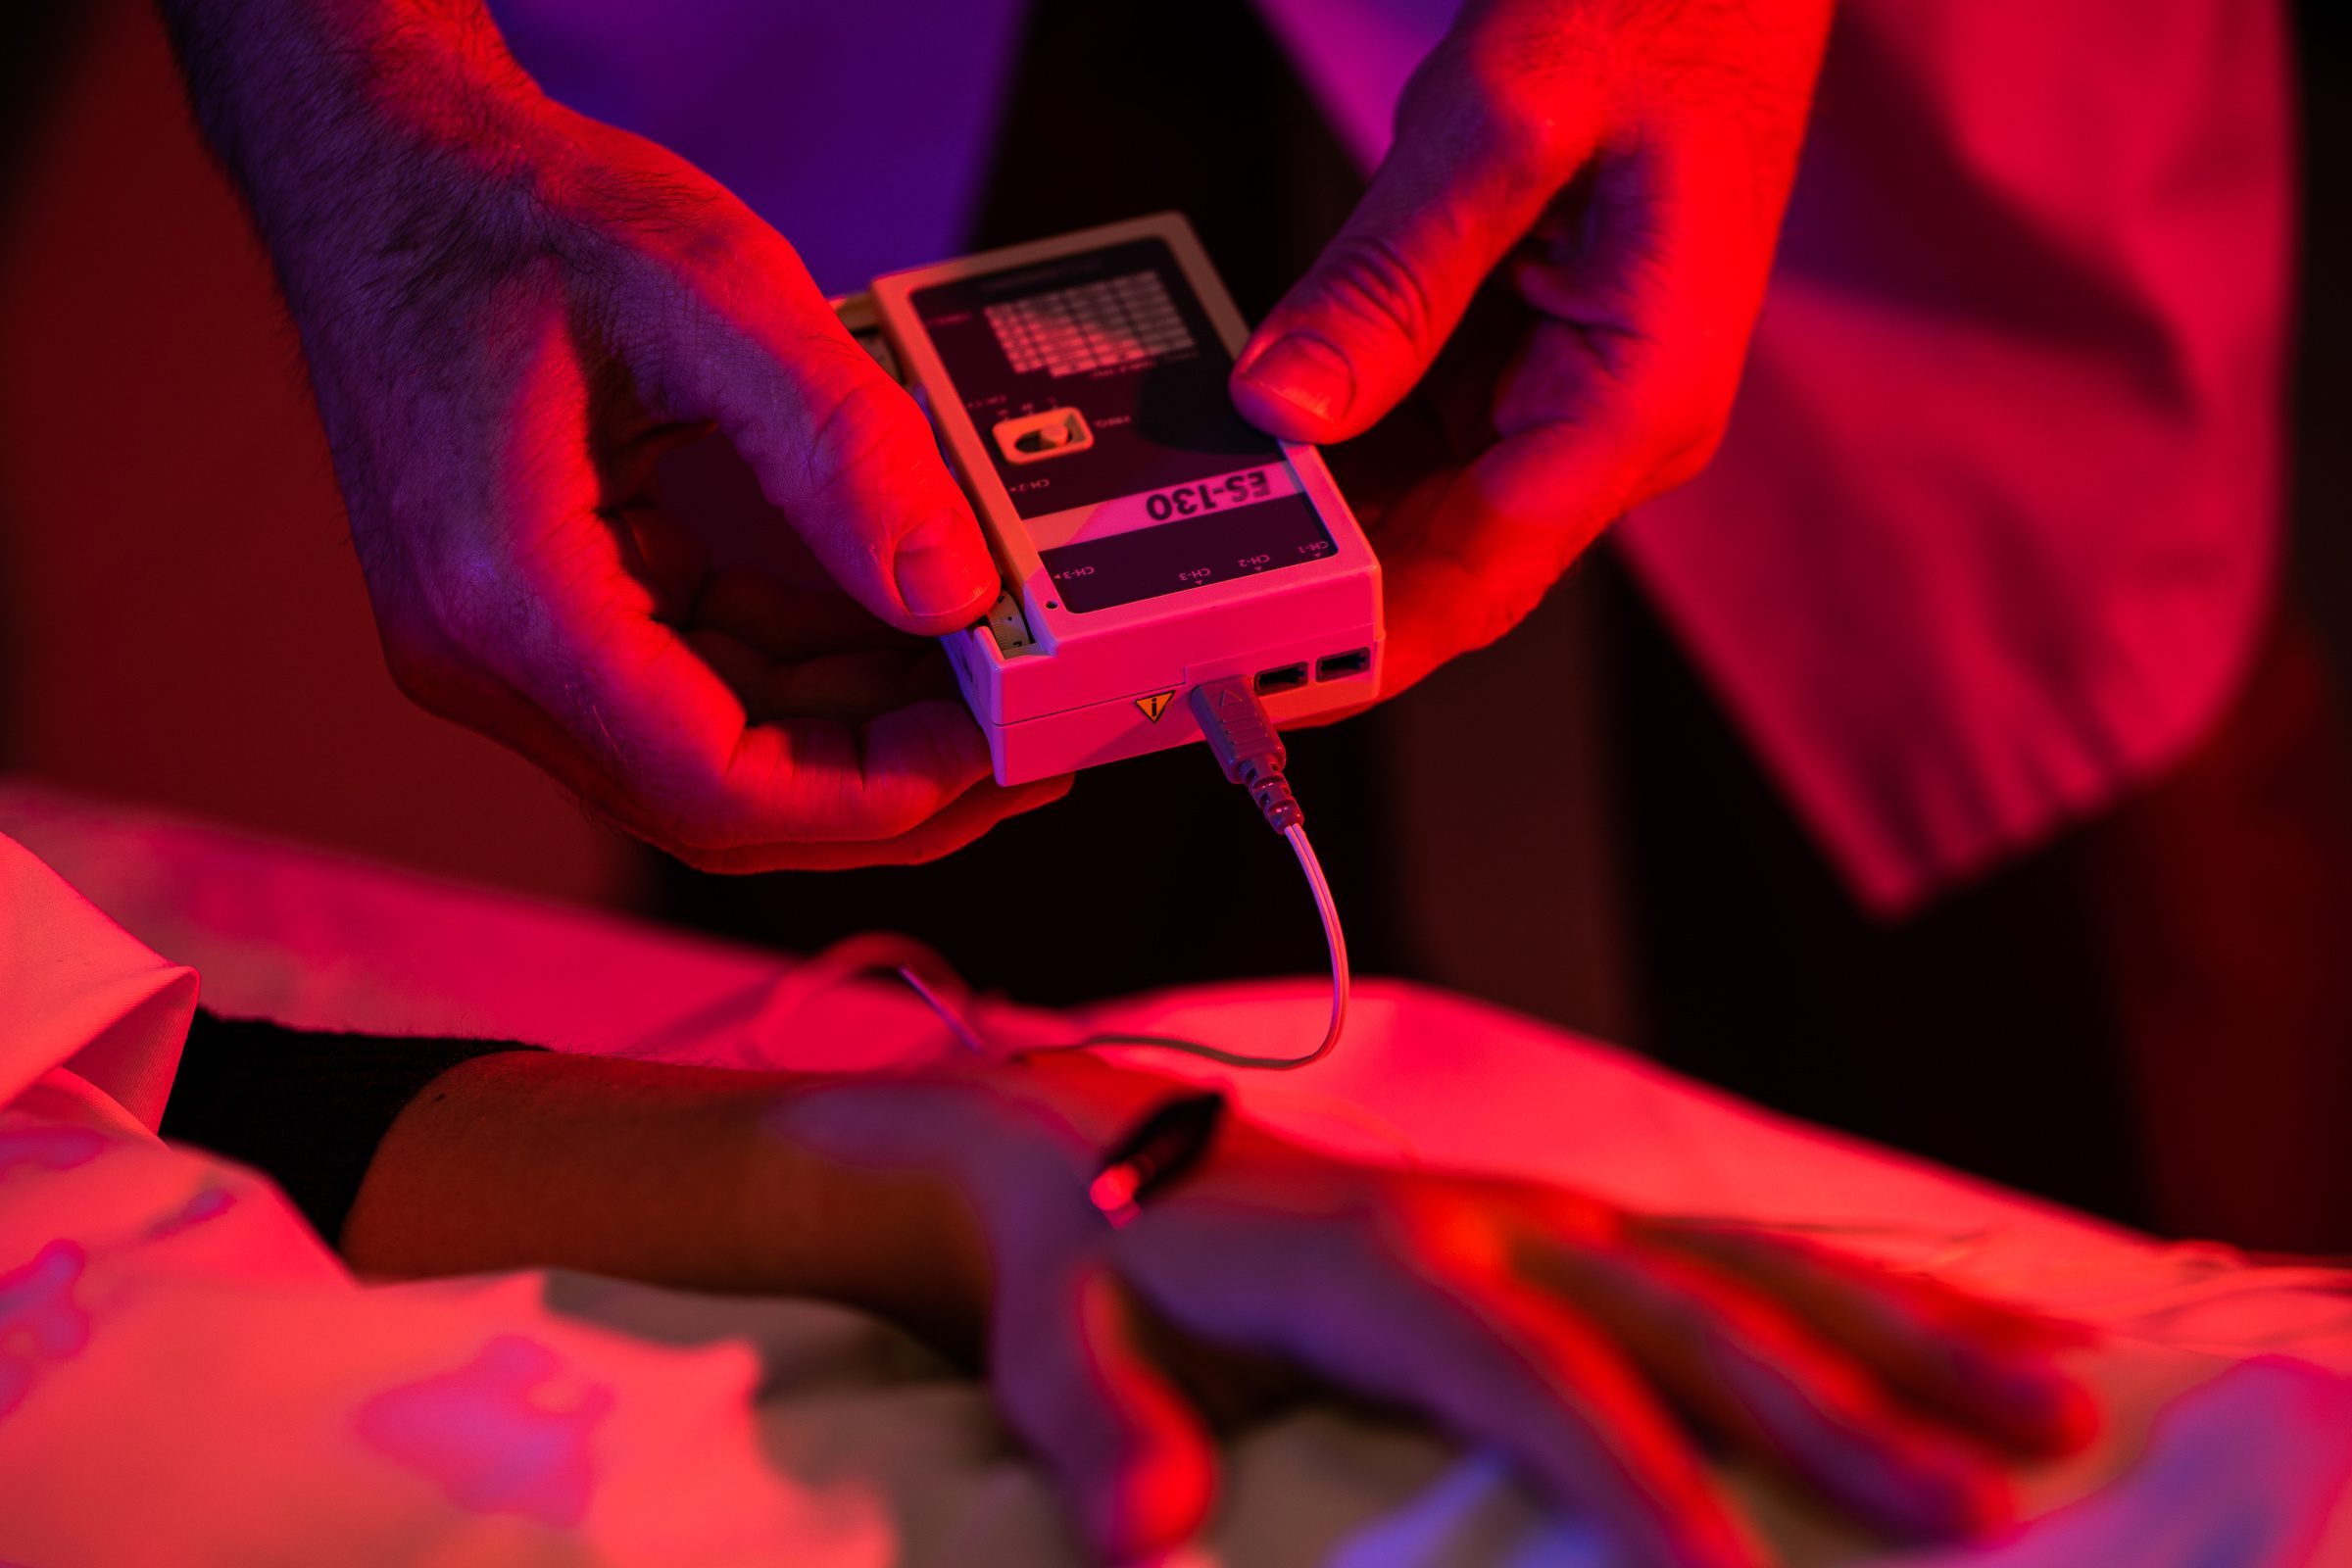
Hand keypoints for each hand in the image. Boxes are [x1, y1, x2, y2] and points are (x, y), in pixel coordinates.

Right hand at [165, 2, 1063, 866]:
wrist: (379, 164)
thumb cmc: (510, 207)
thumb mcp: (708, 288)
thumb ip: (842, 446)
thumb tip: (951, 589)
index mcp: (507, 598)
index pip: (712, 786)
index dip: (872, 795)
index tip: (988, 748)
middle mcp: (485, 655)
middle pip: (719, 799)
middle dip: (883, 786)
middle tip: (1020, 745)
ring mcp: (502, 645)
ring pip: (712, 755)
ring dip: (851, 732)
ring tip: (979, 679)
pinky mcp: (539, 614)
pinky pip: (691, 684)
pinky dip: (799, 668)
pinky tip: (893, 625)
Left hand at [775, 1057, 2095, 1566]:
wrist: (1097, 1151)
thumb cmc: (1089, 1277)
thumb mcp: (1058, 1351)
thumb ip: (1099, 1436)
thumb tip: (1152, 1537)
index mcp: (1369, 1258)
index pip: (1521, 1368)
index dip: (1627, 1469)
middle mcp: (1486, 1219)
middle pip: (1681, 1309)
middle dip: (1832, 1408)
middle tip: (1984, 1508)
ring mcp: (1545, 1212)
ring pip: (1750, 1264)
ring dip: (1902, 1336)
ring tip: (2056, 1411)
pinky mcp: (1576, 1223)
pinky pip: (1747, 1249)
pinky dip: (1872, 1292)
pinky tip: (1989, 1336)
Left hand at [1231, 0, 1833, 694]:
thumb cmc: (1654, 10)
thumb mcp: (1504, 126)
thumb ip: (1390, 278)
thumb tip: (1280, 408)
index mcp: (1638, 397)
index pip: (1483, 575)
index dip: (1361, 648)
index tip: (1252, 688)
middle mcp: (1611, 425)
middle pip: (1445, 566)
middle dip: (1316, 607)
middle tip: (1175, 631)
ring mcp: (1572, 398)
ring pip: (1421, 514)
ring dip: (1313, 536)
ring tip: (1180, 558)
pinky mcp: (1528, 361)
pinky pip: (1417, 440)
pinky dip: (1330, 453)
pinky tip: (1242, 454)